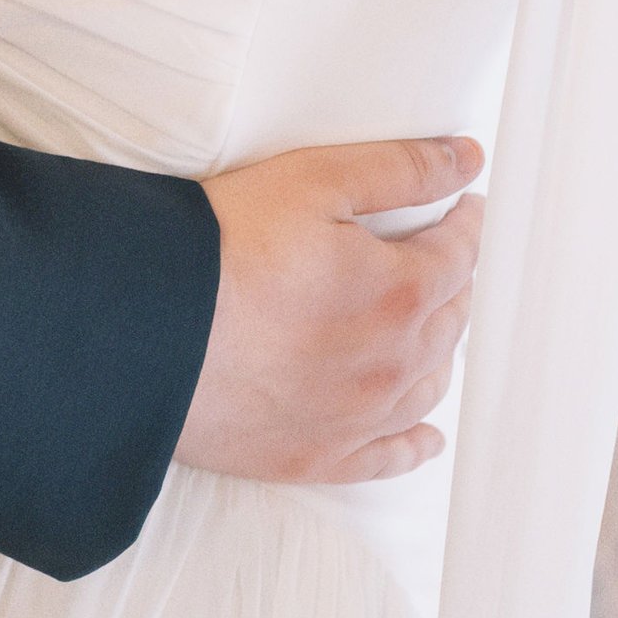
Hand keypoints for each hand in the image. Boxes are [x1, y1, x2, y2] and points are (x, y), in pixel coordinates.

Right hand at [176, 137, 483, 484]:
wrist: (151, 329)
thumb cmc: (225, 247)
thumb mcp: (314, 181)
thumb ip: (399, 170)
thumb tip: (466, 159)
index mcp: (401, 292)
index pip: (458, 256)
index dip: (464, 226)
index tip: (464, 210)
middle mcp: (394, 364)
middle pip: (449, 323)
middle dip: (453, 284)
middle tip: (444, 260)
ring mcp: (359, 418)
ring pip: (427, 387)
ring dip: (439, 352)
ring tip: (432, 328)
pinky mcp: (318, 456)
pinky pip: (389, 458)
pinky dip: (415, 443)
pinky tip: (426, 435)